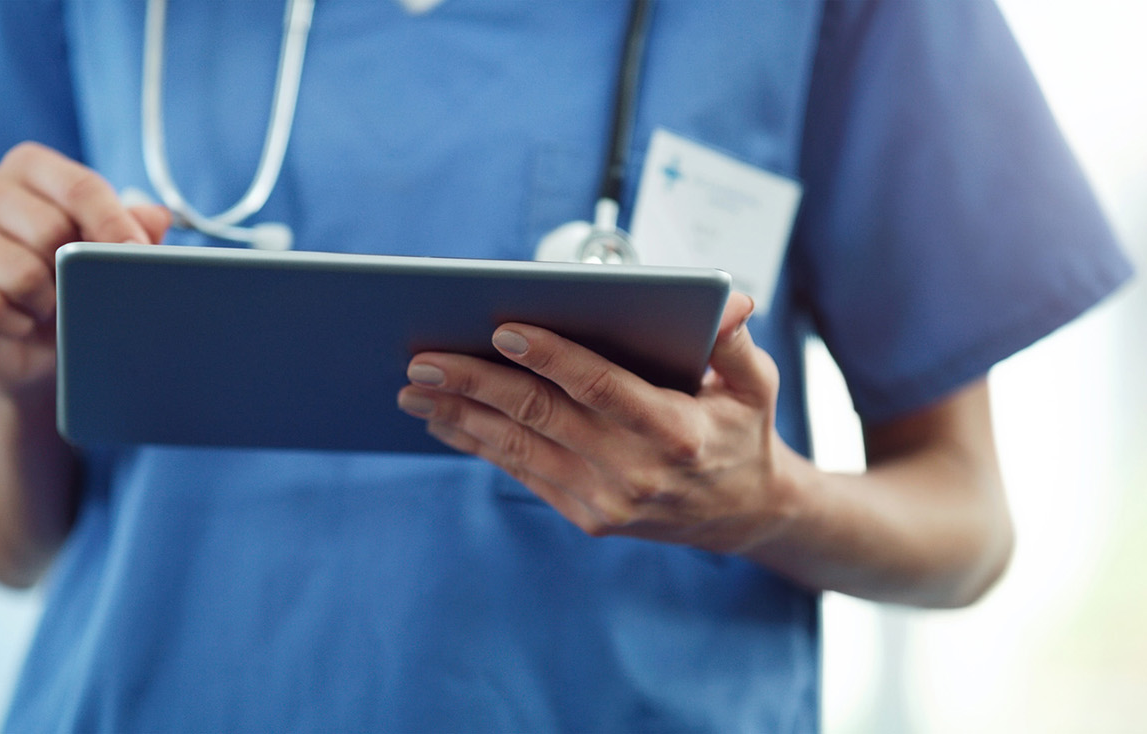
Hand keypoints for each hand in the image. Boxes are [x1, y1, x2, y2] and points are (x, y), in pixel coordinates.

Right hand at [0, 142, 170, 397]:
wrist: (32, 355)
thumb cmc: (74, 289)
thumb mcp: (109, 257)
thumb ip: (134, 231)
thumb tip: (156, 218)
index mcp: (31, 167)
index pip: (80, 187)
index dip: (115, 227)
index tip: (136, 258)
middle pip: (50, 230)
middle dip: (74, 274)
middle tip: (75, 290)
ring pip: (21, 274)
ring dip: (46, 305)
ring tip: (46, 307)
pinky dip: (15, 327)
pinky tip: (17, 324)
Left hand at [397, 293, 799, 552]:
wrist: (742, 514)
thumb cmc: (739, 431)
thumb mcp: (754, 383)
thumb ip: (733, 339)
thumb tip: (729, 298)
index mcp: (675, 430)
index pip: (600, 386)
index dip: (551, 357)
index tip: (503, 330)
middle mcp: (636, 470)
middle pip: (542, 416)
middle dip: (477, 384)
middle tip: (425, 358)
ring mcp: (606, 500)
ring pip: (519, 448)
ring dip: (460, 417)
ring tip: (413, 389)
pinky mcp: (586, 517)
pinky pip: (521, 473)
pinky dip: (478, 444)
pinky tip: (442, 420)